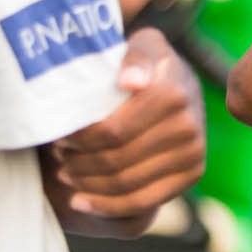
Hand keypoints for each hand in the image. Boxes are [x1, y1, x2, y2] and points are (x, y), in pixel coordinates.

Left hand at [50, 29, 206, 221]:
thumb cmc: (143, 64)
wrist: (178, 82)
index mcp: (172, 92)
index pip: (111, 131)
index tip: (57, 135)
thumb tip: (131, 82)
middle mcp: (189, 124)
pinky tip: (79, 202)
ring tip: (66, 174)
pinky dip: (106, 206)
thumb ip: (134, 57)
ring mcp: (193, 152)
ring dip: (87, 183)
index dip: (77, 139)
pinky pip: (144, 202)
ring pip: (125, 183)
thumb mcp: (140, 45)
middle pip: (116, 159)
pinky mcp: (193, 173)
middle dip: (77, 162)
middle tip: (58, 156)